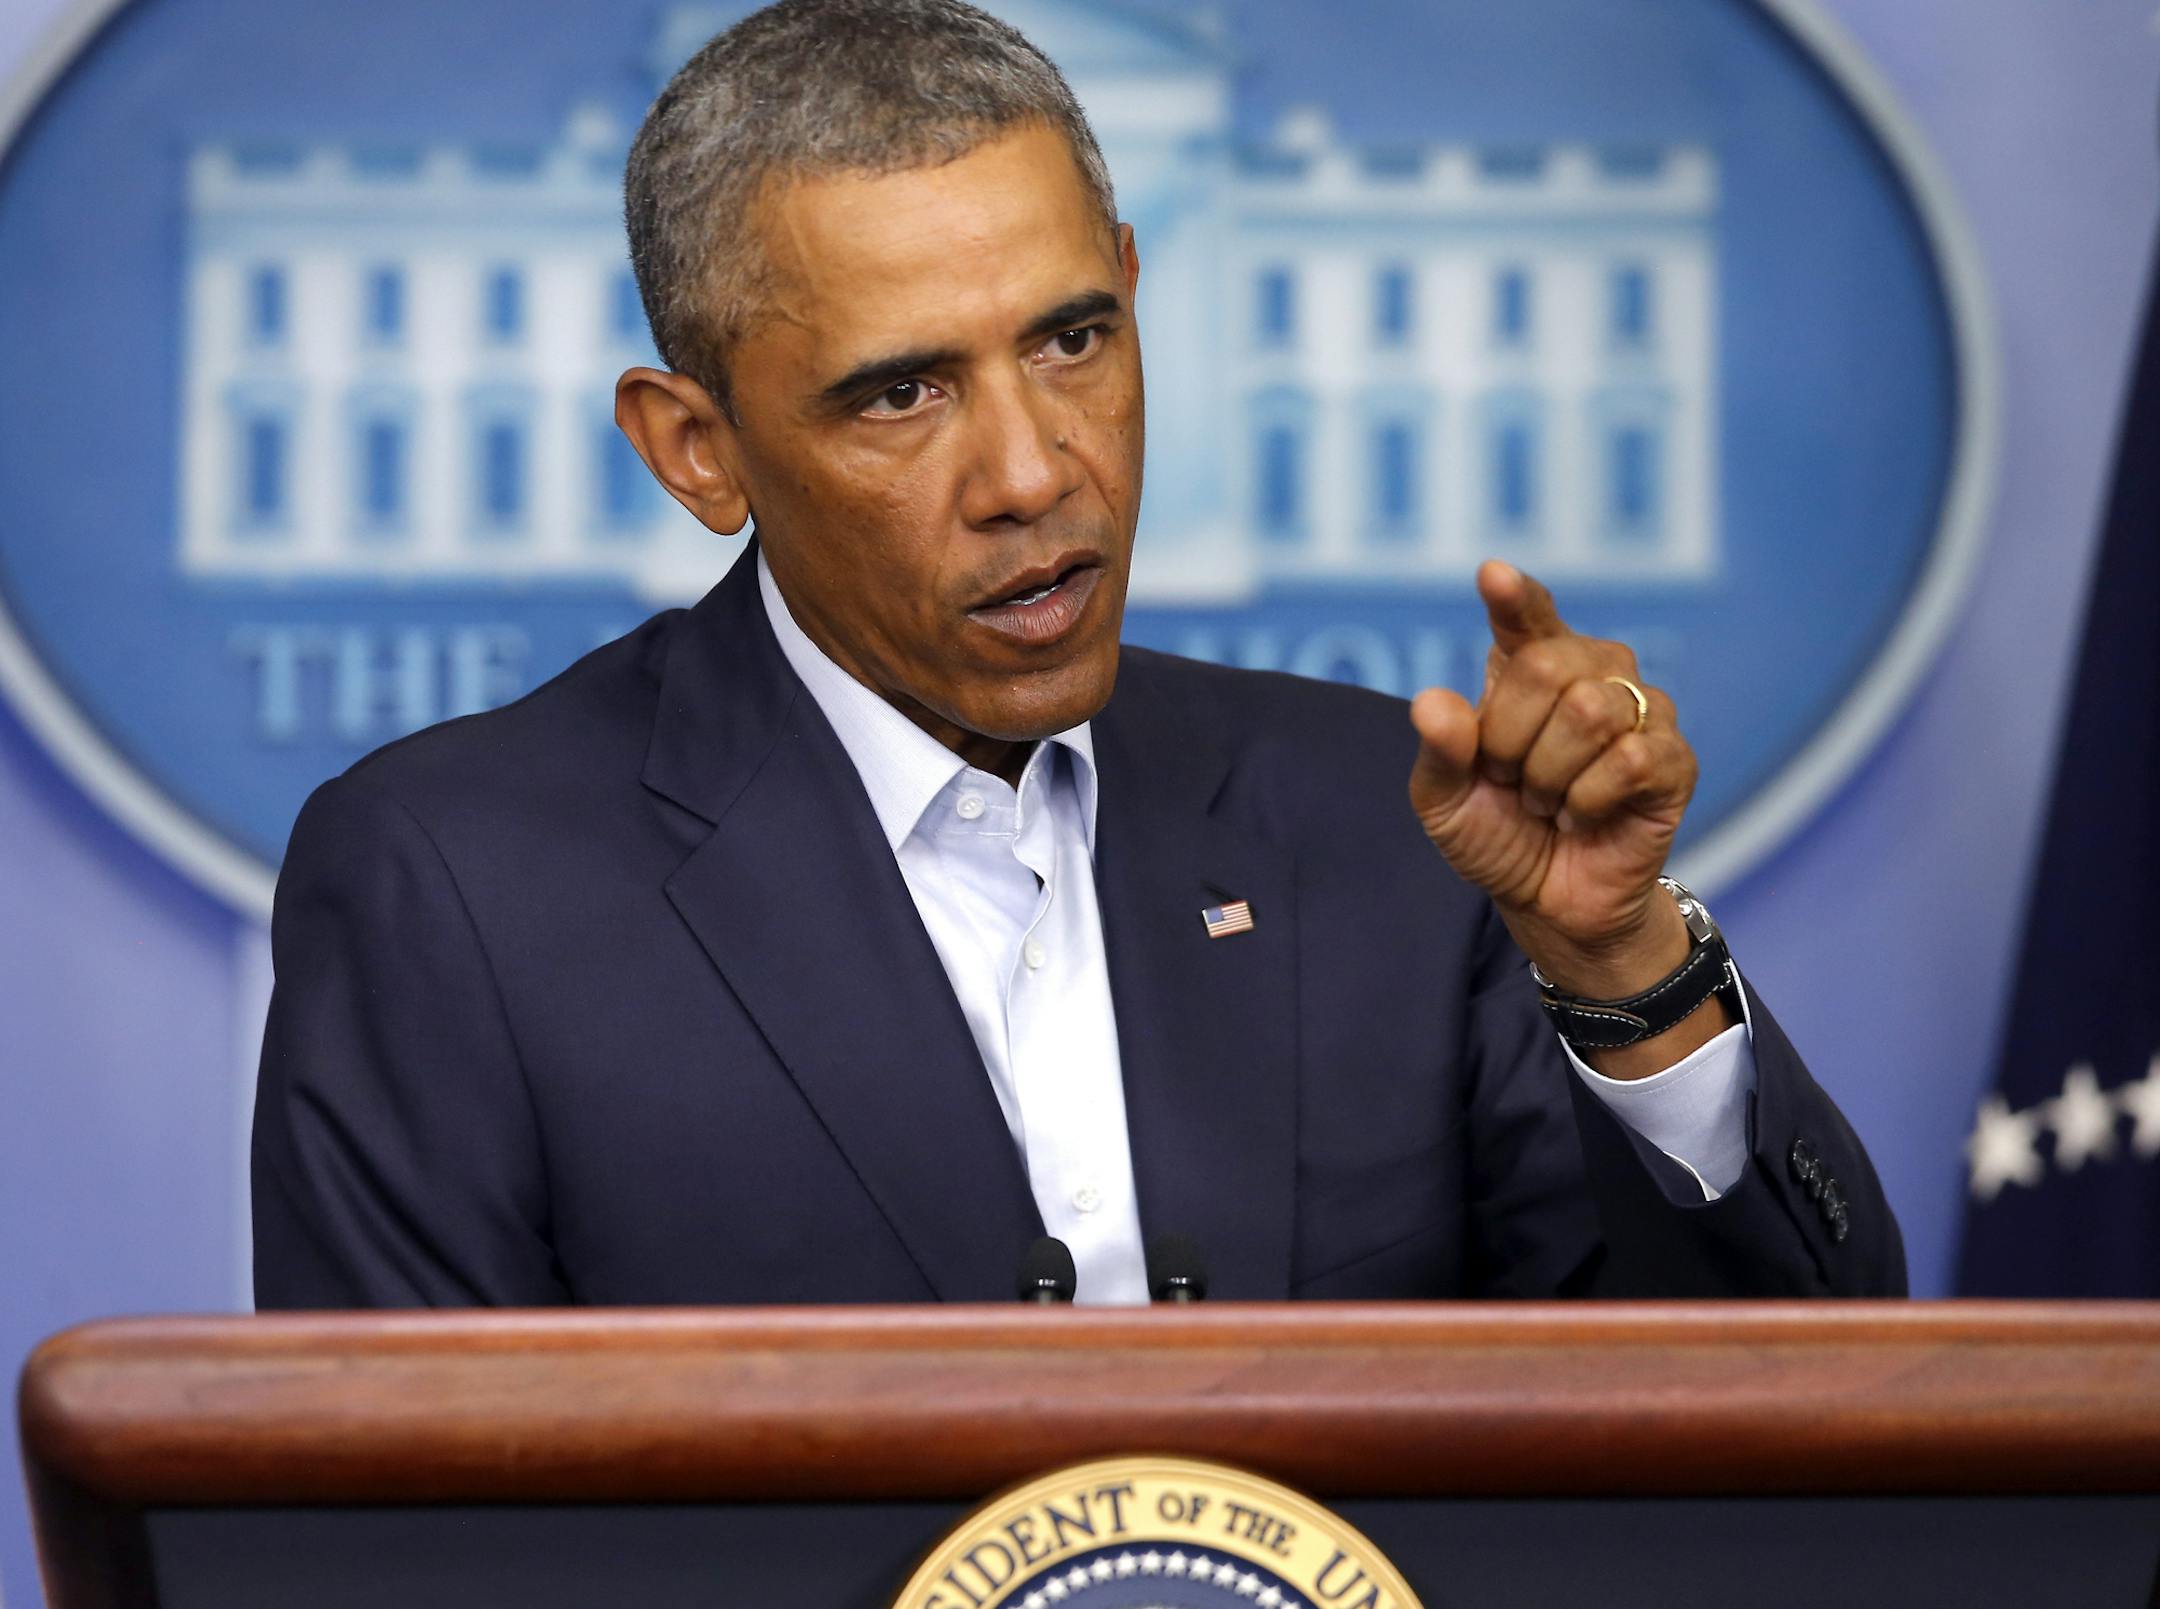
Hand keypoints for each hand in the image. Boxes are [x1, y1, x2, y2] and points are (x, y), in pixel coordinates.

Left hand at [1409, 562, 1720, 1072]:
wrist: (1547, 903)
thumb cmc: (1497, 834)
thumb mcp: (1445, 801)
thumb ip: (1439, 751)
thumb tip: (1432, 702)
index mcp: (1529, 666)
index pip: (1526, 617)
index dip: (1515, 596)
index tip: (1493, 577)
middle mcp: (1592, 673)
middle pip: (1547, 665)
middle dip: (1511, 738)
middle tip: (1513, 780)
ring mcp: (1640, 711)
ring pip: (1590, 710)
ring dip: (1550, 774)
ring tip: (1549, 800)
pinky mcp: (1674, 760)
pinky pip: (1630, 758)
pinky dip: (1588, 799)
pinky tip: (1583, 816)